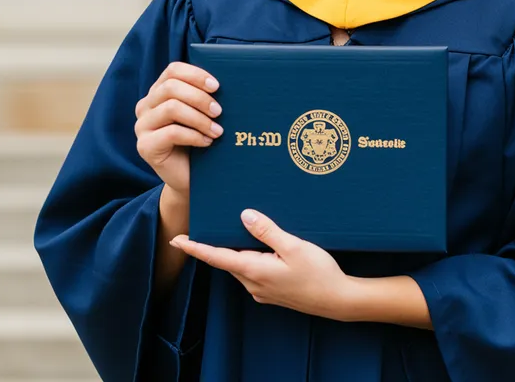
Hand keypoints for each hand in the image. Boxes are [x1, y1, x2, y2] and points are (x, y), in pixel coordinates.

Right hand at [135, 61, 222, 198]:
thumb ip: (205, 96)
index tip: (217, 86)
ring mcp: (142, 126)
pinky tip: (207, 142)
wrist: (189, 177)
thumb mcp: (202, 114)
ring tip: (217, 130)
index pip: (173, 70)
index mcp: (159, 92)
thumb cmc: (199, 140)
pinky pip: (171, 132)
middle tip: (219, 111)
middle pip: (171, 88)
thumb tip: (230, 79)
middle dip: (200, 98)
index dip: (195, 75)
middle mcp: (146, 106)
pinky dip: (194, 135)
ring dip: (200, 118)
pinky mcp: (144, 146)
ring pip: (172, 108)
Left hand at [170, 210, 350, 318]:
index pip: (217, 257)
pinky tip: (260, 248)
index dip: (195, 248)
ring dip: (234, 251)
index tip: (177, 240)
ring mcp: (262, 290)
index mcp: (255, 270)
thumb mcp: (294, 246)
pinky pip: (253, 271)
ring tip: (234, 231)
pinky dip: (249, 258)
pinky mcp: (272, 292)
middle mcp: (253, 283)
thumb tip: (244, 215)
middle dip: (215, 245)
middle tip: (205, 225)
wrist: (337, 300)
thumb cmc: (318, 273)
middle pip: (227, 260)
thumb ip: (267, 231)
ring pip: (241, 266)